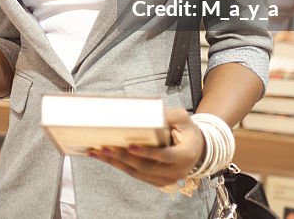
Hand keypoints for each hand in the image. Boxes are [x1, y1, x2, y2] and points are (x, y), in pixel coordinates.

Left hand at [88, 108, 203, 186]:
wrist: (196, 148)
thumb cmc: (187, 130)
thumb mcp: (182, 118)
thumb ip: (167, 115)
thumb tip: (147, 111)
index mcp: (185, 155)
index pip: (165, 156)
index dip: (147, 153)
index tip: (130, 146)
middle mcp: (176, 171)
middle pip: (146, 167)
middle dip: (123, 158)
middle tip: (104, 147)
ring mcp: (166, 179)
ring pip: (138, 173)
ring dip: (116, 163)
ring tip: (98, 152)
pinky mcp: (157, 181)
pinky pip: (136, 175)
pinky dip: (120, 166)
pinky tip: (105, 157)